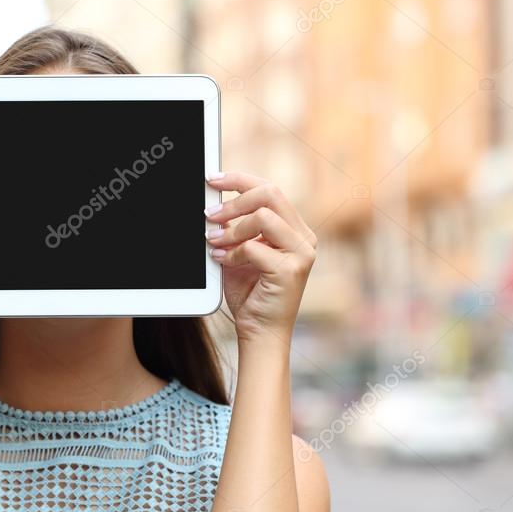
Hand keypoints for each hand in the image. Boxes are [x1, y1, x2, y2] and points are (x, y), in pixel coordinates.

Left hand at [204, 172, 315, 342]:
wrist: (259, 331)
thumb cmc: (249, 292)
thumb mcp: (238, 251)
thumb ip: (233, 227)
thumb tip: (212, 203)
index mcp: (293, 228)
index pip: (270, 189)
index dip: (239, 179)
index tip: (213, 179)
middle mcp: (303, 237)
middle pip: (270, 193)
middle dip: (233, 200)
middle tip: (209, 214)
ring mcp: (301, 253)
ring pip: (263, 217)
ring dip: (231, 228)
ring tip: (213, 241)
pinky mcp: (291, 270)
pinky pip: (254, 247)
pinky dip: (232, 252)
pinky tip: (222, 261)